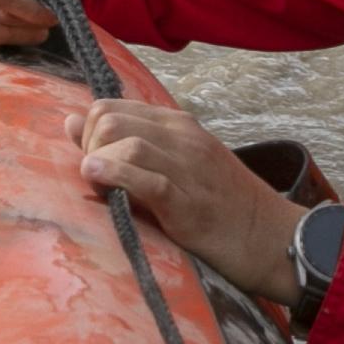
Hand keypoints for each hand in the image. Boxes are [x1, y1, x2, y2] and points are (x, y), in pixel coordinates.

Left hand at [76, 96, 305, 310]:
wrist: (272, 237)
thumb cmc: (221, 205)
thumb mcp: (174, 165)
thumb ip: (125, 143)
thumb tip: (71, 123)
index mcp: (177, 126)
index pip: (111, 106)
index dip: (89, 133)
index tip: (93, 162)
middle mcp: (183, 138)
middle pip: (111, 119)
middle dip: (89, 146)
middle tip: (95, 178)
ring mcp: (189, 168)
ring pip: (127, 142)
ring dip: (99, 161)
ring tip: (96, 183)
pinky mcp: (190, 203)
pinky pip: (147, 178)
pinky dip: (116, 175)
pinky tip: (98, 180)